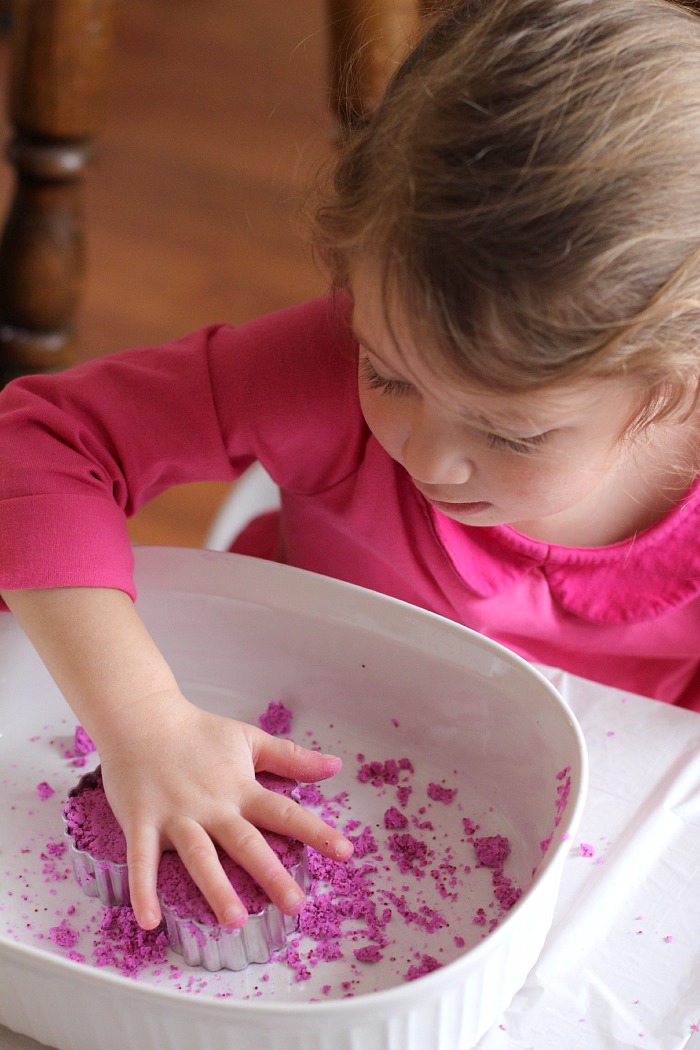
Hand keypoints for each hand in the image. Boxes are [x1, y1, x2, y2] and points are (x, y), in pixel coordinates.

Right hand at [97, 690, 352, 930]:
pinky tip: (149, 922)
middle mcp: (212, 806)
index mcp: (240, 788)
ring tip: (234, 922)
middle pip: (246, 842)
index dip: (316, 832)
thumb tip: (334, 766)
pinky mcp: (141, 821)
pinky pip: (142, 860)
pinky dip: (143, 890)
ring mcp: (176, 815)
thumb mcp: (249, 739)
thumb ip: (291, 758)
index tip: (346, 852)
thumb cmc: (196, 732)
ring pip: (200, 856)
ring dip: (216, 889)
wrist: (141, 717)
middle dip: (271, 874)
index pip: (285, 812)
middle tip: (296, 905)